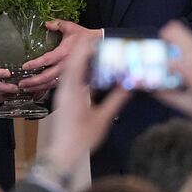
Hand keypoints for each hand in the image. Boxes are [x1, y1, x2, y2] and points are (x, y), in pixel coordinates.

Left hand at [18, 21, 102, 93]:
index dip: (35, 64)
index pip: (47, 60)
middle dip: (33, 82)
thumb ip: (57, 24)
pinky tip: (38, 91)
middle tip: (21, 84)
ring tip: (26, 89)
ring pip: (51, 84)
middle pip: (47, 77)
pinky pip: (57, 85)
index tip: (24, 67)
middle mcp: (66, 66)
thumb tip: (46, 24)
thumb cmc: (85, 37)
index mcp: (64, 53)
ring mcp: (69, 73)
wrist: (100, 45)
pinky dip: (46, 89)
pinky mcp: (72, 78)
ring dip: (38, 88)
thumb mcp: (71, 27)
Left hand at [44, 36, 130, 170]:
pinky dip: (79, 74)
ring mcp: (62, 95)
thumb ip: (115, 99)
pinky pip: (69, 82)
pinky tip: (89, 76)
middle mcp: (64, 90)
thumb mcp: (102, 118)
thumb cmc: (82, 138)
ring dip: (80, 63)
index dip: (84, 49)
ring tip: (94, 54)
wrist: (62, 154)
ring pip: (70, 73)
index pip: (77, 63)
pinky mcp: (63, 101)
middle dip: (83, 52)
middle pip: (72, 65)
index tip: (93, 38)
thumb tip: (129, 84)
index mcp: (72, 91)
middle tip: (95, 42)